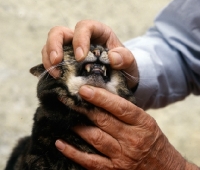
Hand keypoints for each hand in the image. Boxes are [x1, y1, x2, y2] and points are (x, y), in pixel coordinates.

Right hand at [42, 20, 137, 87]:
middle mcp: (81, 38)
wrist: (120, 77)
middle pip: (60, 32)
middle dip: (55, 45)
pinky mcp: (65, 61)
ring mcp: (70, 49)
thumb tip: (112, 57)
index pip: (84, 26)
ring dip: (48, 58)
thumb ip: (126, 58)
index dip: (79, 38)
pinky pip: (51, 60)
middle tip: (57, 62)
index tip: (80, 57)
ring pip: (51, 45)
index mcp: (98, 33)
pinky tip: (55, 77)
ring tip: (56, 74)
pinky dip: (49, 67)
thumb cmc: (124, 66)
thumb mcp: (130, 62)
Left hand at [55, 85, 187, 169]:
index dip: (101, 98)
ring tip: (64, 115)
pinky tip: (60, 143)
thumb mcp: (146, 122)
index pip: (120, 107)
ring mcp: (122, 157)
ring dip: (77, 127)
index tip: (84, 89)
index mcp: (143, 123)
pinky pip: (90, 161)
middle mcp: (132, 139)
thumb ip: (127, 112)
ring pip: (95, 138)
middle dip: (84, 109)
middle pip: (104, 121)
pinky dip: (73, 152)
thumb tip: (102, 98)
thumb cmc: (154, 142)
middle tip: (68, 99)